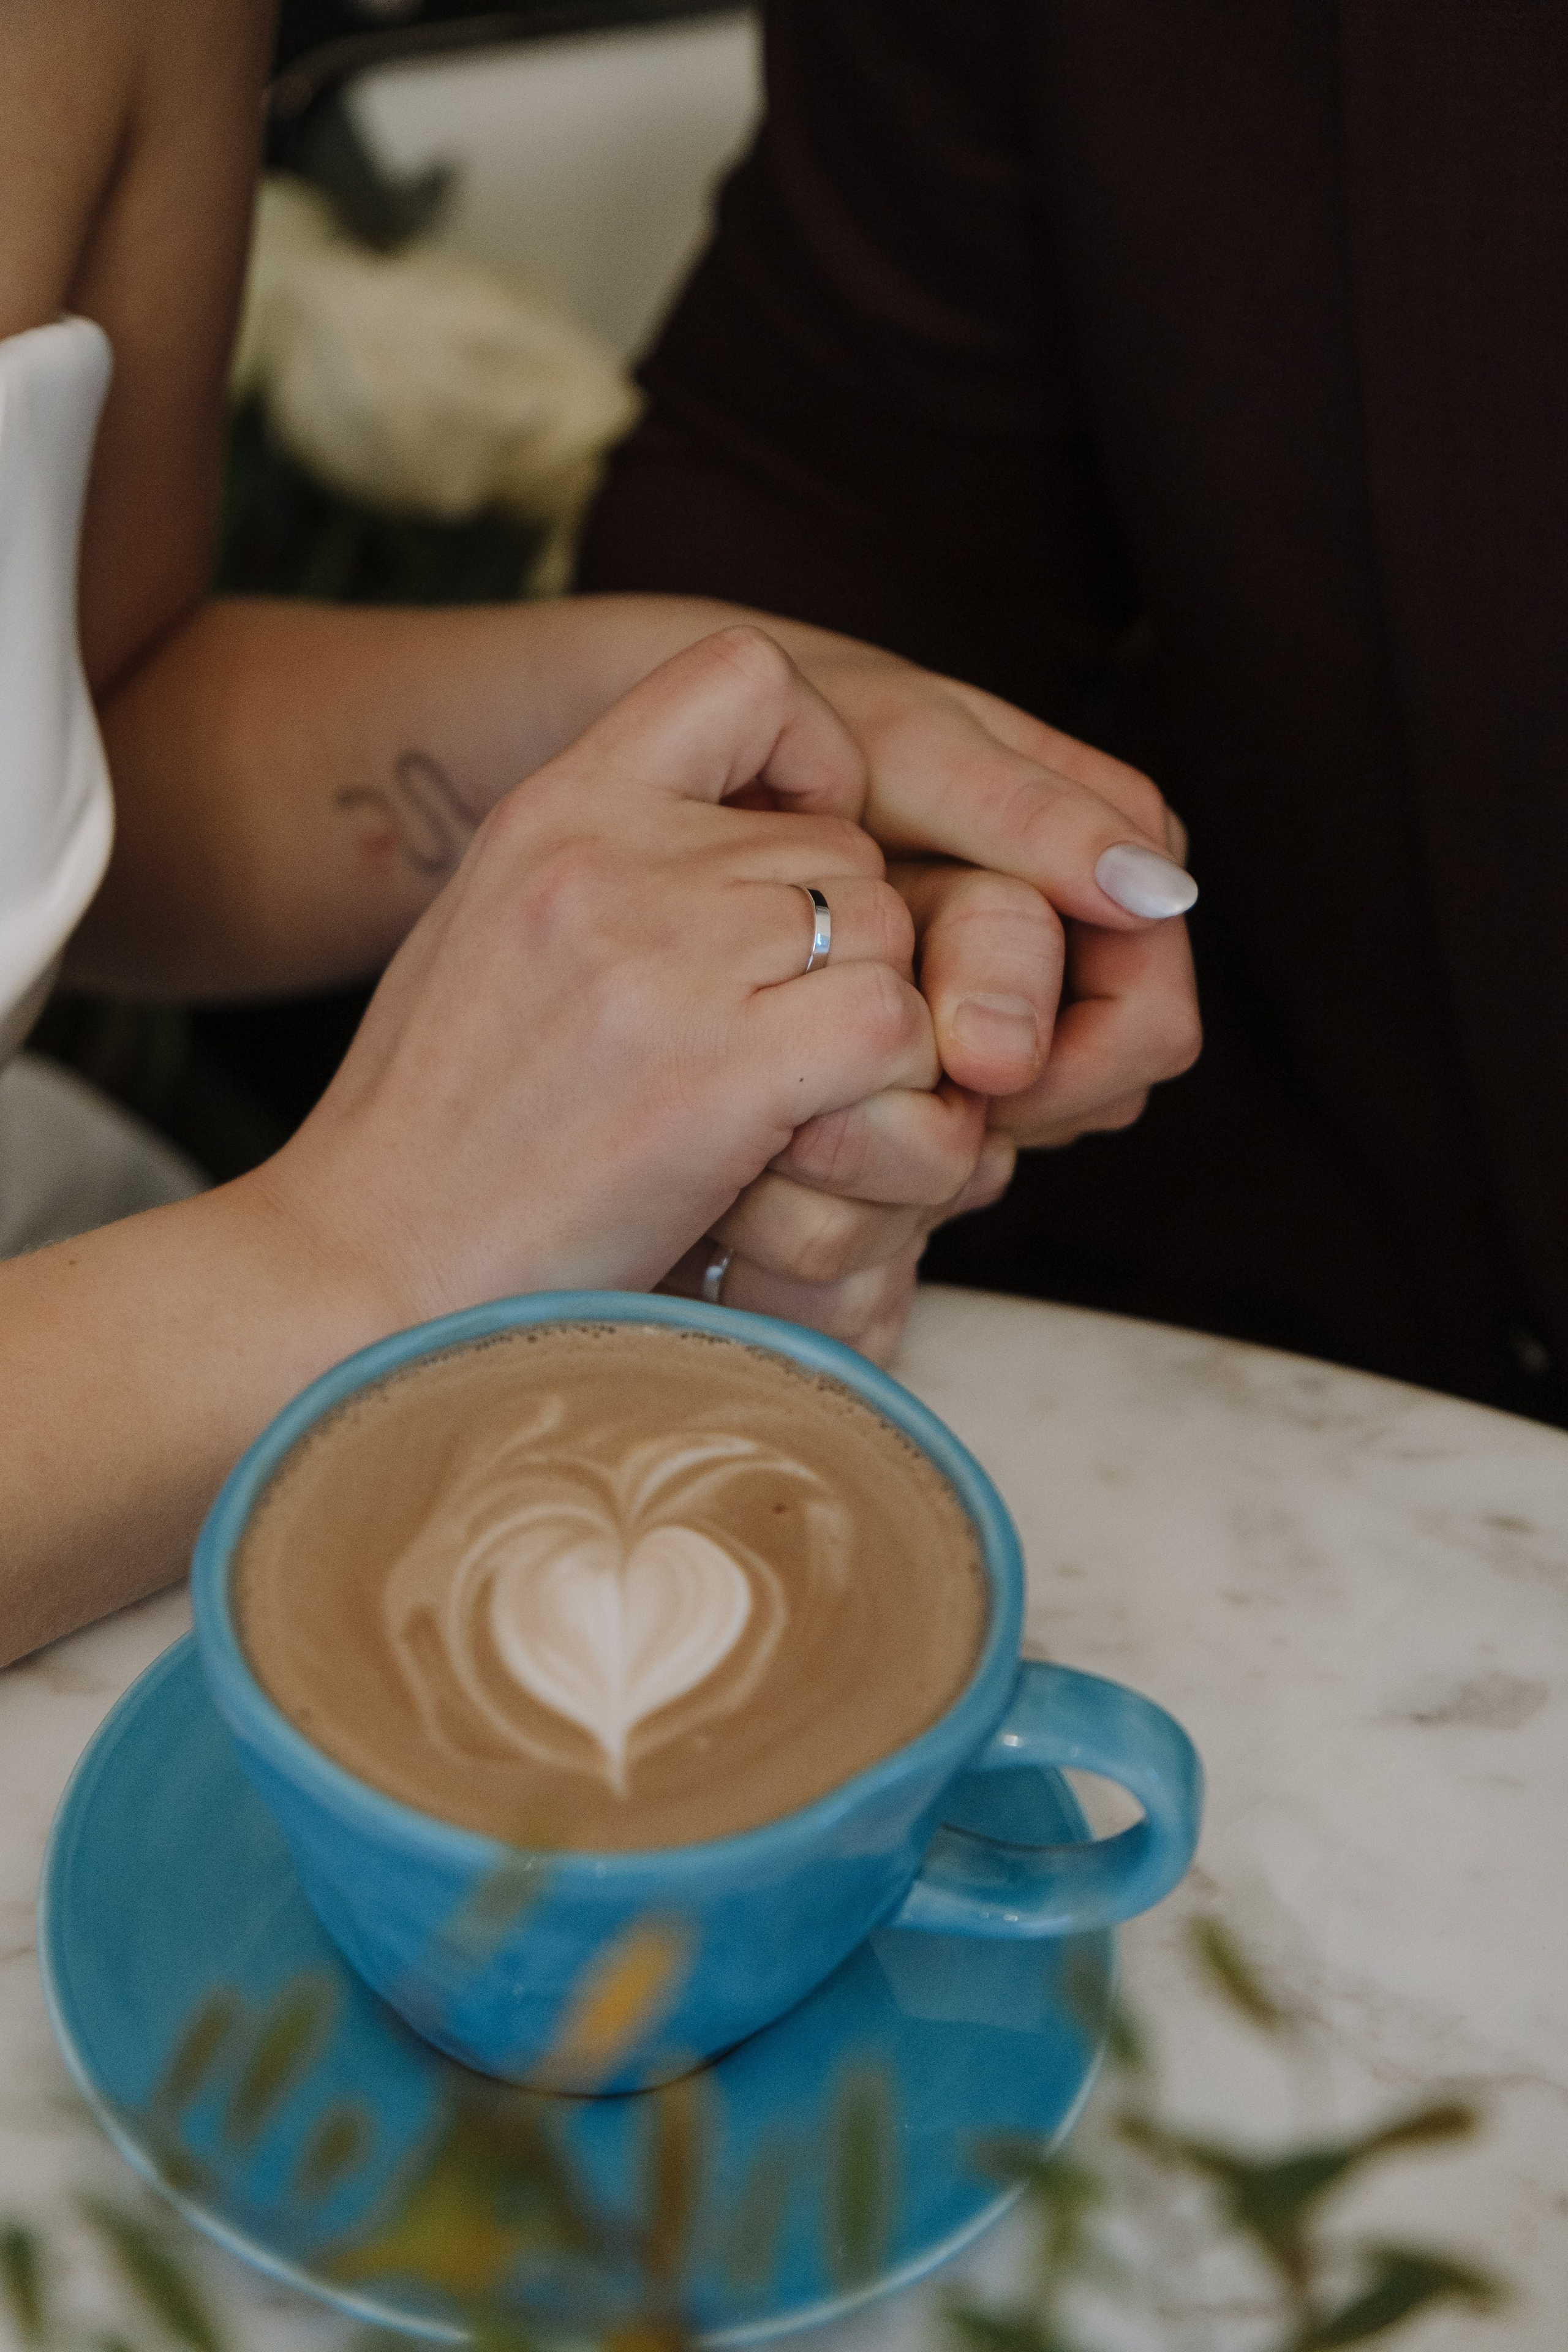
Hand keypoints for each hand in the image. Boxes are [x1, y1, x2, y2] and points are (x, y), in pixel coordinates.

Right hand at [258, 629, 938, 1322]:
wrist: (370, 1272)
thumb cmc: (436, 1124)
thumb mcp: (493, 931)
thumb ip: (610, 861)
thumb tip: (738, 829)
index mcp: (554, 809)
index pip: (743, 675)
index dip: (810, 752)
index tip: (796, 837)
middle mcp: (614, 861)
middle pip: (842, 843)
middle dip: (844, 938)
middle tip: (789, 1033)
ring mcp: (669, 963)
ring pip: (885, 932)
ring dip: (875, 1018)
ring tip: (799, 1094)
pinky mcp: (724, 1076)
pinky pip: (893, 1027)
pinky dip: (889, 1086)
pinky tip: (815, 1135)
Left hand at [653, 652, 1197, 1359]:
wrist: (743, 745)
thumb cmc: (830, 725)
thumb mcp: (918, 758)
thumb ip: (1032, 823)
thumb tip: (1159, 897)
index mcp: (1127, 851)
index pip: (1146, 1025)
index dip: (1057, 1069)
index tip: (953, 1070)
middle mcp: (1109, 924)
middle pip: (1107, 1089)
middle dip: (1005, 1099)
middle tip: (892, 1076)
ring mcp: (1054, 981)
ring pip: (1048, 1118)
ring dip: (961, 1118)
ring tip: (863, 1064)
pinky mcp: (989, 1025)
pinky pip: (987, 1124)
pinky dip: (922, 1118)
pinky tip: (853, 1079)